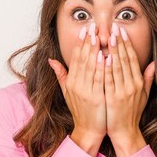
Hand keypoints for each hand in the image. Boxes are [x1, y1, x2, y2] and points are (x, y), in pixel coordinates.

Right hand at [48, 22, 106, 145]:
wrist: (88, 130)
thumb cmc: (81, 111)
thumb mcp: (68, 92)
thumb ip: (61, 75)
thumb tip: (51, 60)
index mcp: (71, 82)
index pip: (75, 58)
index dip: (80, 43)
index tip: (85, 30)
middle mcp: (77, 85)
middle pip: (83, 59)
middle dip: (88, 42)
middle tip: (93, 26)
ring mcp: (86, 92)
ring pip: (90, 67)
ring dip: (95, 50)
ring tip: (99, 36)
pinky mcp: (96, 98)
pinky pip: (99, 80)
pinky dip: (102, 68)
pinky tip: (105, 56)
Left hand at [104, 22, 154, 148]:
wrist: (125, 131)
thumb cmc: (132, 113)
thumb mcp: (144, 95)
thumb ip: (148, 78)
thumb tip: (154, 64)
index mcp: (138, 83)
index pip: (132, 58)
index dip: (127, 44)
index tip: (121, 31)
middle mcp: (132, 85)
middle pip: (125, 59)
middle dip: (119, 42)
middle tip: (113, 27)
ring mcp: (123, 92)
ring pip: (117, 67)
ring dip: (112, 51)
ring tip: (107, 36)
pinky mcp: (113, 99)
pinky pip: (109, 80)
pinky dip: (106, 68)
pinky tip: (102, 57)